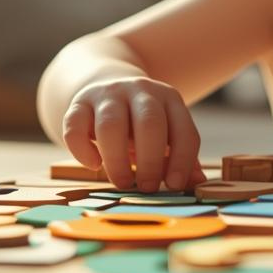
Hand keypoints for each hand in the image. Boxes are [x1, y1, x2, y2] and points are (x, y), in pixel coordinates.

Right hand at [61, 77, 204, 190]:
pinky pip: (75, 124)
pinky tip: (94, 165)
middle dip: (151, 160)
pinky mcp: (80, 102)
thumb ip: (179, 156)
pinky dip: (83, 149)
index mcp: (169, 98)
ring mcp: (108, 94)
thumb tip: (197, 183)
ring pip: (111, 124)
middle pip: (149, 123)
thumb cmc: (141, 122)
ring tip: (123, 183)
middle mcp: (140, 90)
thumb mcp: (166, 132)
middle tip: (147, 188)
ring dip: (118, 159)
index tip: (175, 185)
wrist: (107, 84)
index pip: (183, 130)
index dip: (182, 160)